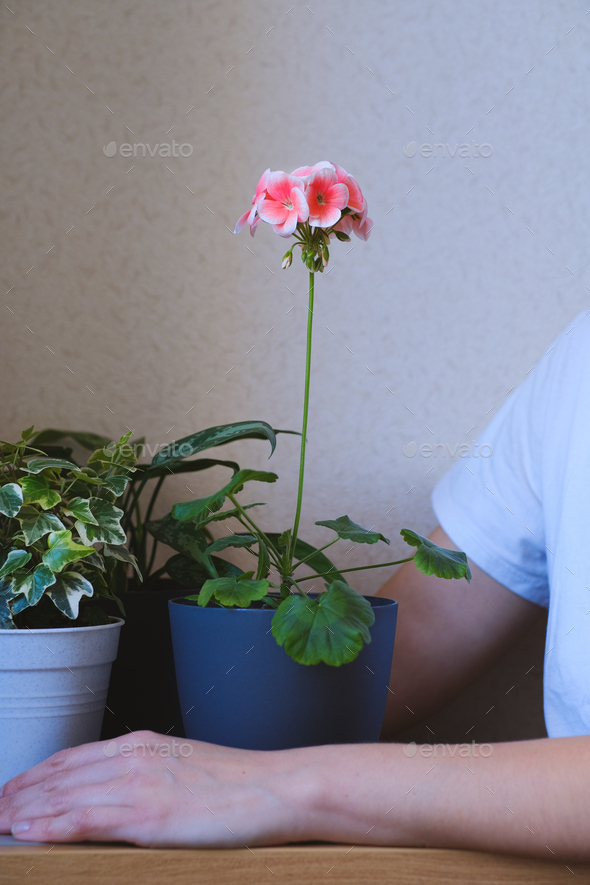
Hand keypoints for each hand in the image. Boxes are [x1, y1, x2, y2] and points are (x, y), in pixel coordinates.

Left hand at [0, 731, 315, 846]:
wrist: (275, 788)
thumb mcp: (184, 767)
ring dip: (22, 811)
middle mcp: (133, 757)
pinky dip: (50, 824)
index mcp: (142, 744)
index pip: (71, 758)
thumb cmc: (238, 782)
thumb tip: (119, 793)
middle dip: (17, 794)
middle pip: (58, 775)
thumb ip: (147, 775)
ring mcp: (139, 784)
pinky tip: (26, 832)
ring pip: (63, 795)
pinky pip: (85, 819)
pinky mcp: (147, 816)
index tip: (10, 791)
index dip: (34, 776)